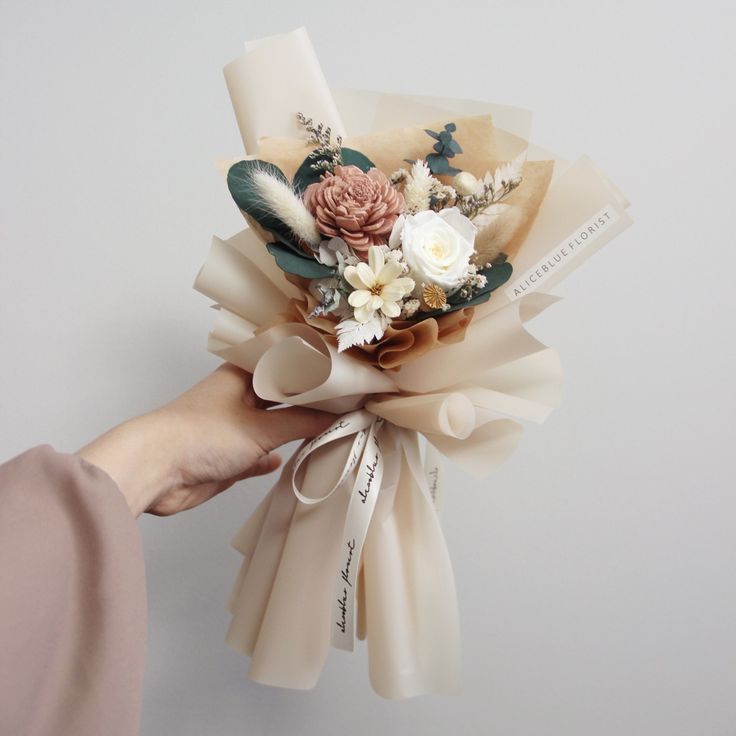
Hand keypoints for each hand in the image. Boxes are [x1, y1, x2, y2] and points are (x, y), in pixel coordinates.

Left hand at [77, 364, 333, 516]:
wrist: (155, 471)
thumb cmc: (202, 435)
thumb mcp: (262, 427)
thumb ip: (302, 422)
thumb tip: (338, 416)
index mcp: (242, 376)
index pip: (284, 364)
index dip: (312, 368)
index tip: (343, 372)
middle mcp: (237, 398)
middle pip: (280, 397)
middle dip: (307, 402)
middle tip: (344, 403)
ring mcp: (230, 429)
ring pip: (270, 427)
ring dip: (292, 431)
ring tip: (327, 428)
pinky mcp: (225, 458)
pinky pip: (256, 455)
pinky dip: (270, 457)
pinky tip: (284, 459)